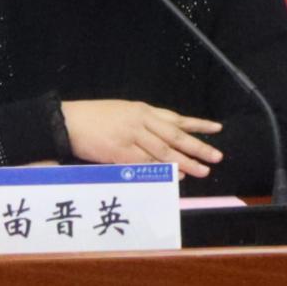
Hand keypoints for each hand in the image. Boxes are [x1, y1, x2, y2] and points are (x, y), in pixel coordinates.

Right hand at [61, 100, 222, 178]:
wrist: (68, 121)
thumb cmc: (94, 116)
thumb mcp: (123, 111)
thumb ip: (143, 121)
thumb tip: (164, 133)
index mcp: (142, 110)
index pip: (176, 118)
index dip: (198, 124)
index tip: (217, 128)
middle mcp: (141, 121)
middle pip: (176, 135)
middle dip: (198, 146)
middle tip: (217, 156)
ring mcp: (131, 136)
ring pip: (165, 151)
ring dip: (185, 162)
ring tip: (203, 170)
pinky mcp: (120, 151)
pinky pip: (146, 163)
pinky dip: (162, 170)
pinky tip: (176, 176)